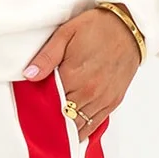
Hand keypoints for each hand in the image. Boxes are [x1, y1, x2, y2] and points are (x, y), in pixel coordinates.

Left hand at [22, 6, 141, 134]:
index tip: (31, 112)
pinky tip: (73, 129)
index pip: (50, 105)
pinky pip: (95, 124)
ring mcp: (103, 99)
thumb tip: (29, 76)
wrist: (129, 28)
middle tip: (40, 122)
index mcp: (74, 77)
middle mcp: (89, 92)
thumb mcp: (65, 34)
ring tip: (53, 129)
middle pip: (64, 119)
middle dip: (51, 121)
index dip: (39, 110)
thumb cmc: (97, 28)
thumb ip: (46, 57)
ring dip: (66, 128)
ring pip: (79, 126)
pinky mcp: (113, 102)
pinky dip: (83, 129)